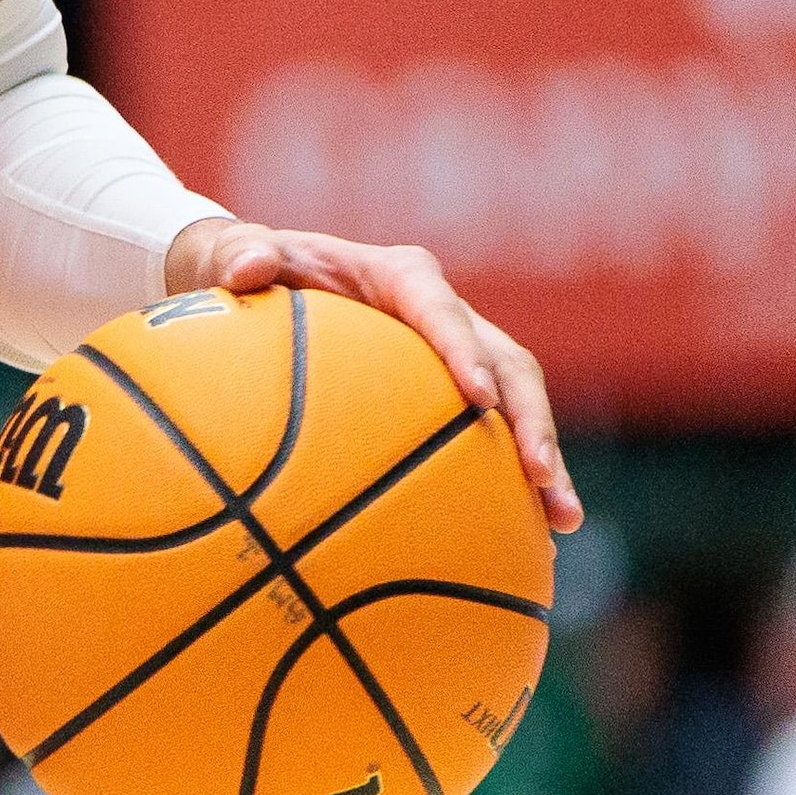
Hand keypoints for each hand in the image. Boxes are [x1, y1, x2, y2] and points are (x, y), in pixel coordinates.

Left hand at [170, 216, 581, 533]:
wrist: (258, 282)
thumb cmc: (248, 267)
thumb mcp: (234, 254)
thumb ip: (239, 255)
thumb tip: (245, 269)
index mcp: (401, 276)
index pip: (442, 312)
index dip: (465, 351)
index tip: (477, 398)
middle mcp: (444, 314)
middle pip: (508, 366)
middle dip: (532, 421)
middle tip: (541, 478)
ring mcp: (458, 355)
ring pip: (517, 407)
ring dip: (543, 461)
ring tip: (560, 522)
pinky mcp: (454, 394)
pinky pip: (491, 438)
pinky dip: (510, 484)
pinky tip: (527, 540)